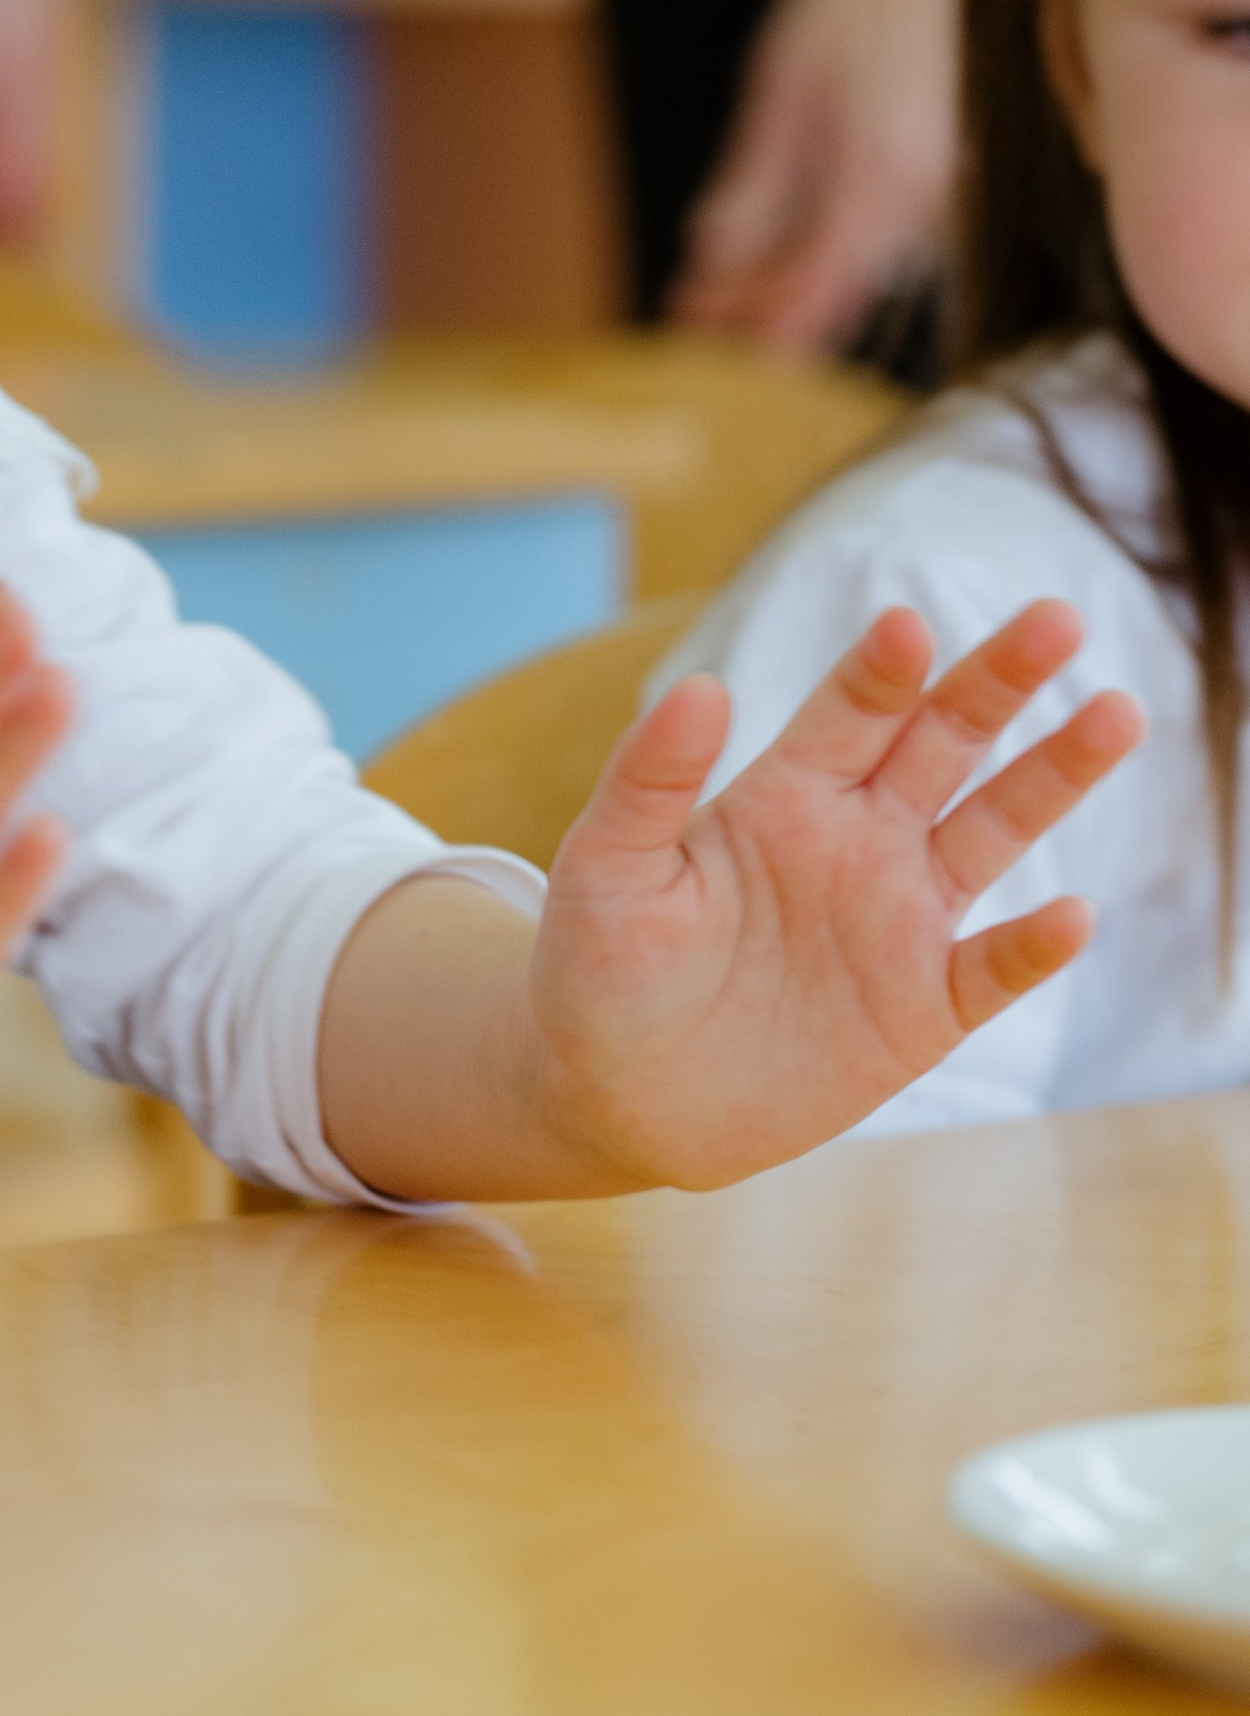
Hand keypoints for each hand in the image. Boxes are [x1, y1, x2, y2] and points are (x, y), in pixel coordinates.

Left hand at [523, 602, 1142, 1187]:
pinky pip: (992, 968)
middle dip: (998, 681)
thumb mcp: (605, 870)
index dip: (882, 669)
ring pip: (993, 832)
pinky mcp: (920, 1010)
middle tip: (1058, 616)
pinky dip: (1032, 945)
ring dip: (1053, 777)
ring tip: (1116, 714)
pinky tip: (1069, 913)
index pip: (850, 711)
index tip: (906, 625)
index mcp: (783, 795)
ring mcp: (897, 922)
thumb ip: (647, 781)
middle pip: (944, 742)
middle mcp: (857, 841)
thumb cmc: (600, 970)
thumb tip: (701, 685)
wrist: (615, 1098)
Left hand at [669, 0, 957, 352]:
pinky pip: (884, 235)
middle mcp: (928, 200)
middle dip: (756, 313)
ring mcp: (951, 188)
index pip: (807, 298)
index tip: (687, 336)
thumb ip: (752, 180)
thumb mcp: (785, 76)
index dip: (745, 331)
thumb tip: (709, 257)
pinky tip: (778, 236)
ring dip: (787, 281)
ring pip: (858, 269)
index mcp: (881, 180)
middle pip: (833, 296)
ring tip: (713, 280)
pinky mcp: (957, 170)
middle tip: (687, 312)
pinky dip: (828, 247)